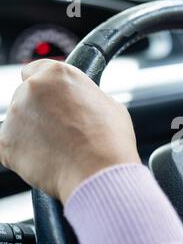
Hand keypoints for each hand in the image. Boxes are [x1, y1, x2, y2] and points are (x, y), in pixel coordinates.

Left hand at [0, 59, 140, 202]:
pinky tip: (47, 159)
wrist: (99, 173)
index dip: (46, 87)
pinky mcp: (5, 143)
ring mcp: (14, 116)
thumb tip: (83, 103)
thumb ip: (87, 97)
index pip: (35, 70)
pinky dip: (23, 154)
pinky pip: (9, 147)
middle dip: (41, 112)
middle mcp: (31, 89)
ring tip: (60, 149)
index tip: (52, 98)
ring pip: (19, 123)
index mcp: (57, 74)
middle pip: (26, 97)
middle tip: (63, 130)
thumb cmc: (110, 141)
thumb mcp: (109, 105)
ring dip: (33, 133)